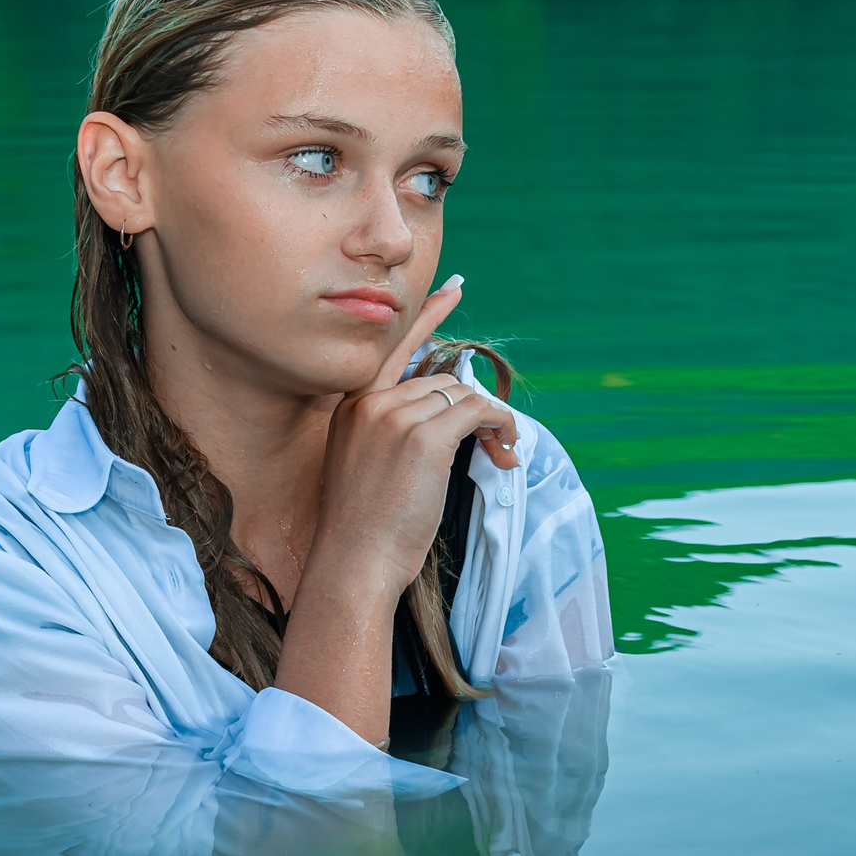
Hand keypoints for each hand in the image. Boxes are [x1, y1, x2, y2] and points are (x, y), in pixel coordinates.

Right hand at [273, 277, 518, 741]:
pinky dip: (500, 426)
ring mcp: (393, 416)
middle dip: (474, 410)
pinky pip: (477, 411)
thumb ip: (393, 435)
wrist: (353, 565)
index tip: (454, 290)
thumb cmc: (363, 530)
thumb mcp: (368, 468)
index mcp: (349, 407)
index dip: (427, 318)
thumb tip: (451, 416)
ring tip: (503, 455)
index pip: (392, 348)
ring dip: (491, 423)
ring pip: (461, 396)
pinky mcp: (422, 436)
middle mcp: (368, 402)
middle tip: (499, 444)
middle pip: (439, 381)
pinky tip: (506, 449)